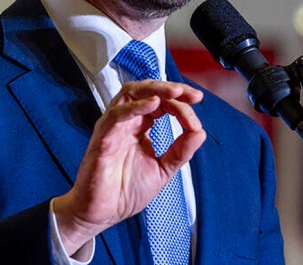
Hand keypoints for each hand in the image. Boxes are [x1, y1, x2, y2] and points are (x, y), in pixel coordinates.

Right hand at [52, 80, 206, 255]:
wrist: (103, 214)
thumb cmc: (125, 192)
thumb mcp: (162, 170)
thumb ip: (180, 151)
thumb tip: (200, 132)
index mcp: (139, 127)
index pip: (161, 103)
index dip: (180, 103)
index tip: (196, 114)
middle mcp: (126, 122)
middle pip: (146, 91)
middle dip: (170, 88)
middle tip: (191, 95)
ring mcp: (113, 127)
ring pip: (130, 94)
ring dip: (154, 89)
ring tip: (175, 92)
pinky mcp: (103, 138)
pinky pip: (117, 115)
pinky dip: (135, 107)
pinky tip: (153, 104)